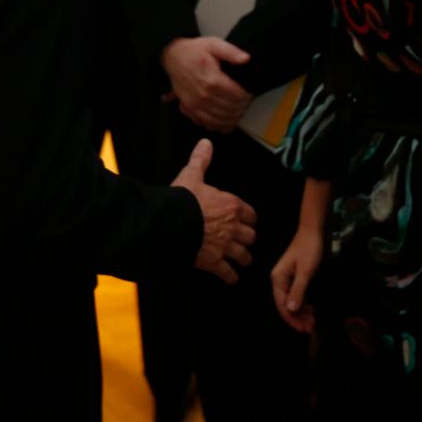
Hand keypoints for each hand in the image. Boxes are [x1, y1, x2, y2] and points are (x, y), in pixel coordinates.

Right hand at [161, 37, 251, 132]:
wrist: (173, 56)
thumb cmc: (193, 51)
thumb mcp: (214, 44)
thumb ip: (231, 52)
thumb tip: (246, 58)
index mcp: (213, 80)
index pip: (238, 97)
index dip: (247, 97)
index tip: (250, 93)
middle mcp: (204, 95)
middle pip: (231, 110)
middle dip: (242, 108)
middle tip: (246, 102)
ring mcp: (195, 104)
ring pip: (220, 120)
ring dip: (233, 118)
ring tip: (238, 111)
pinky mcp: (189, 108)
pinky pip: (207, 124)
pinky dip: (218, 125)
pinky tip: (224, 121)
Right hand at [171, 139, 256, 282]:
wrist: (171, 223)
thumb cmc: (182, 199)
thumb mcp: (192, 175)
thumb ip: (201, 160)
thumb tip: (205, 143)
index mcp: (231, 205)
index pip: (250, 214)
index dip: (249, 218)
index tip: (248, 221)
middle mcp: (232, 226)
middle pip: (250, 236)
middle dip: (248, 239)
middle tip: (246, 242)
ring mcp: (224, 246)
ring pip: (243, 255)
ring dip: (244, 258)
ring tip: (243, 261)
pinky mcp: (214, 262)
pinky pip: (227, 272)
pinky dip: (231, 276)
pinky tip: (231, 278)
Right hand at [270, 224, 322, 332]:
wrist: (313, 231)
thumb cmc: (309, 249)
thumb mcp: (305, 271)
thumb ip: (298, 290)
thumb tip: (291, 310)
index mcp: (278, 278)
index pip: (282, 304)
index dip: (292, 319)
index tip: (304, 329)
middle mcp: (279, 280)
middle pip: (285, 304)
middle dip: (297, 318)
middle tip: (311, 327)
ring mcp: (286, 279)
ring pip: (291, 301)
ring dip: (301, 312)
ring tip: (312, 320)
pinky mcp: (294, 277)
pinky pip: (295, 295)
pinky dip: (303, 304)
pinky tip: (311, 309)